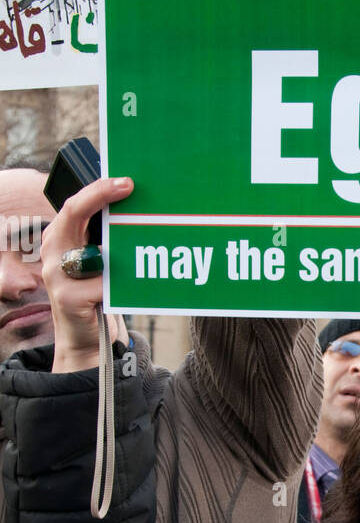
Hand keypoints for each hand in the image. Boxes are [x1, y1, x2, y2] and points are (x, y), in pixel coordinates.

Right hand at [39, 176, 131, 373]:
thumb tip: (134, 208)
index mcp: (59, 238)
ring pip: (94, 251)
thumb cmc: (97, 294)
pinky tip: (130, 291)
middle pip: (73, 214)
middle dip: (101, 196)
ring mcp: (56, 276)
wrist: (86, 340)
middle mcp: (52, 253)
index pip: (74, 206)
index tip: (126, 182)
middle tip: (130, 186)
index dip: (98, 190)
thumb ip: (105, 239)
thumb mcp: (99, 262)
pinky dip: (122, 287)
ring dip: (121, 252)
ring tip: (142, 247)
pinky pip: (104, 284)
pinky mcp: (68, 298)